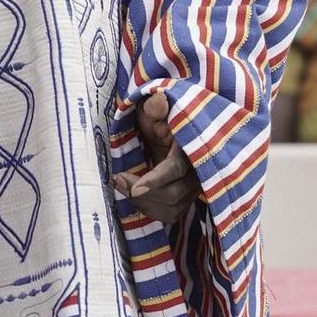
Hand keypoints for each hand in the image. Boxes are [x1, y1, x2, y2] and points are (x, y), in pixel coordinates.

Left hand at [111, 92, 200, 229]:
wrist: (168, 133)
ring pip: (170, 208)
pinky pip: (170, 215)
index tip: (135, 188)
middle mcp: (199, 170)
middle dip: (139, 191)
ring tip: (121, 182)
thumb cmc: (158, 120)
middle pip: (171, 194)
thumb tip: (158, 101)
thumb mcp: (154, 109)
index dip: (156, 180)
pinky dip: (150, 209)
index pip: (176, 169)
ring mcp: (196, 187)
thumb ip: (155, 107)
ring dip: (142, 201)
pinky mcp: (189, 199)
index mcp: (191, 146)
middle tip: (117, 177)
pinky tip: (135, 194)